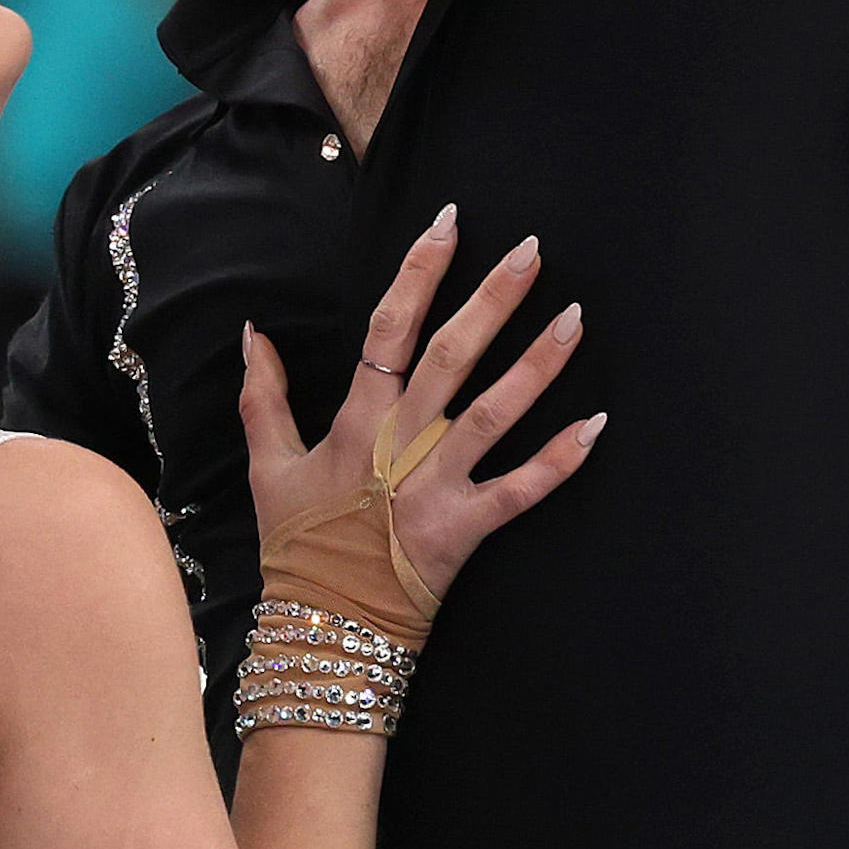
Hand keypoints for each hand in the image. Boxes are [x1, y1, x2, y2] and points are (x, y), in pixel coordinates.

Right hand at [238, 209, 605, 626]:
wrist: (323, 625)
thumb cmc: (301, 545)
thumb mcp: (269, 467)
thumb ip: (263, 398)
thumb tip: (252, 334)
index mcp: (356, 421)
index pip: (387, 330)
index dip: (417, 274)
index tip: (448, 224)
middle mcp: (401, 443)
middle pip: (450, 356)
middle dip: (492, 300)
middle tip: (532, 250)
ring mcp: (436, 485)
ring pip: (493, 413)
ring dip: (536, 365)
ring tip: (575, 317)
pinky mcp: (466, 528)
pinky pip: (520, 491)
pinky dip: (558, 460)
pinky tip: (596, 424)